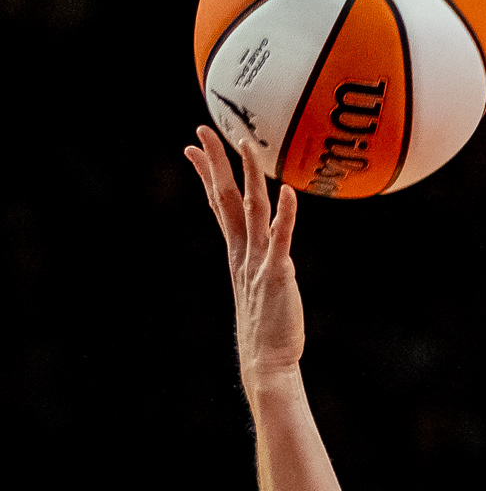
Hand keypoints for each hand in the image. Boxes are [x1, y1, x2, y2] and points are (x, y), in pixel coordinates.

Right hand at [184, 125, 302, 382]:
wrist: (266, 361)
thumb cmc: (267, 331)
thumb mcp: (257, 291)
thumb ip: (258, 270)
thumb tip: (263, 259)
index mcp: (237, 254)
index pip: (218, 206)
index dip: (207, 176)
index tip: (192, 148)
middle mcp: (243, 253)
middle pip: (226, 199)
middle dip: (215, 163)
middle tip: (202, 130)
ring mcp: (258, 262)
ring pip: (251, 210)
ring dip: (248, 177)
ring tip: (245, 145)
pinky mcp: (277, 274)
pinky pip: (281, 239)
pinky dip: (285, 215)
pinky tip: (288, 192)